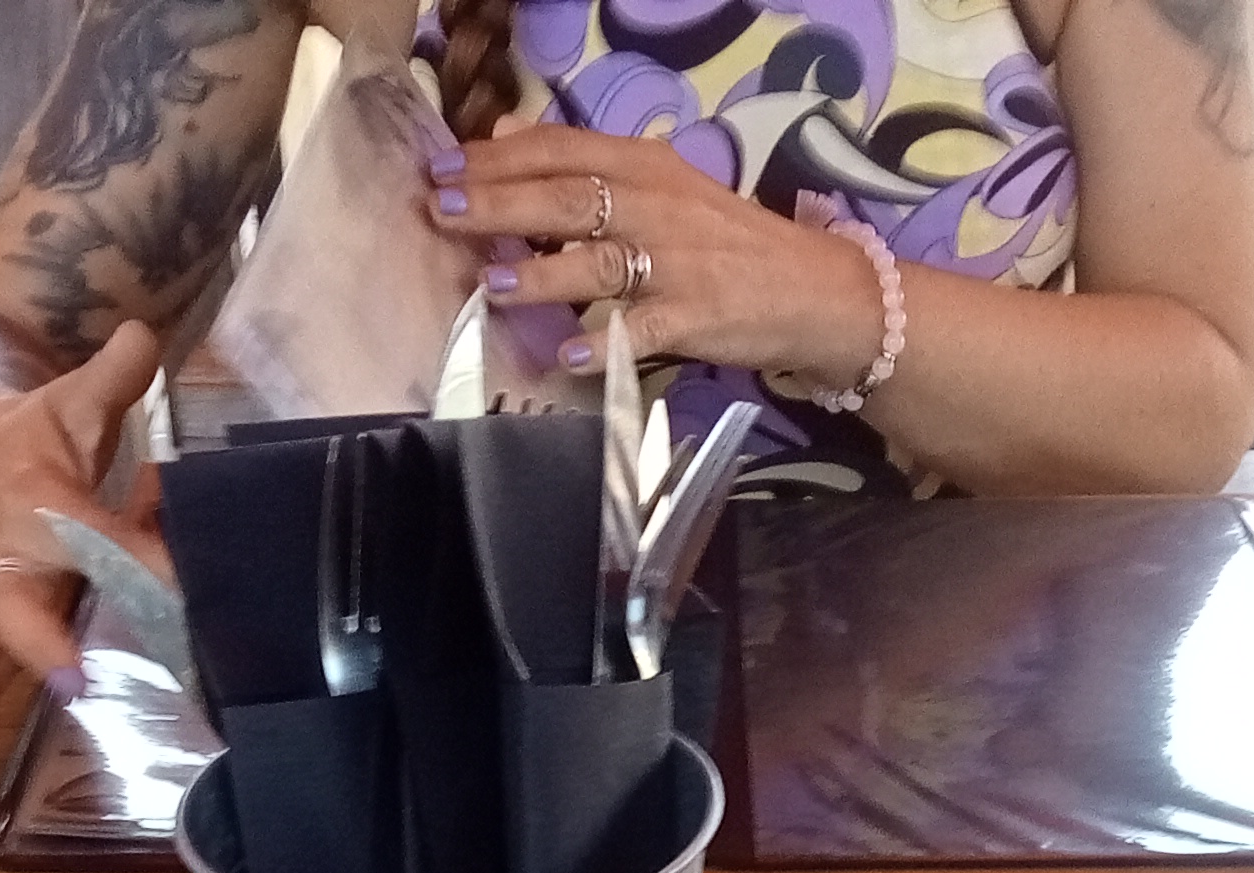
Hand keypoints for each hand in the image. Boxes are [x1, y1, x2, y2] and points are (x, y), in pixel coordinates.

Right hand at [0, 317, 170, 757]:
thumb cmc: (34, 432)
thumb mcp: (72, 397)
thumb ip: (113, 374)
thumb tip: (142, 333)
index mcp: (38, 505)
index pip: (96, 541)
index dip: (138, 566)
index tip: (179, 593)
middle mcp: (8, 557)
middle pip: (16, 604)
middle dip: (40, 642)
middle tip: (72, 680)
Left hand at [421, 123, 887, 390]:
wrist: (811, 289)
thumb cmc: (724, 241)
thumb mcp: (660, 185)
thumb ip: (585, 164)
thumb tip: (505, 136)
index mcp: (645, 166)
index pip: (561, 150)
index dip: (498, 158)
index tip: (442, 168)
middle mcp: (656, 206)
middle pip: (567, 198)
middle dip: (498, 204)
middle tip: (442, 211)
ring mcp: (676, 263)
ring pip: (597, 261)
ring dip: (541, 272)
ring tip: (491, 282)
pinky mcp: (694, 317)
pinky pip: (640, 330)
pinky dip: (603, 344)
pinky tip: (567, 356)